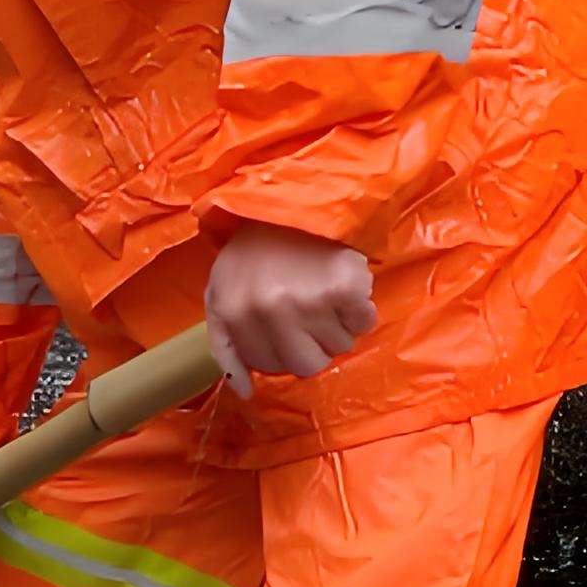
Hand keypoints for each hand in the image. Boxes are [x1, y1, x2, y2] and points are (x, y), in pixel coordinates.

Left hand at [204, 224, 377, 390]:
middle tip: (312, 311)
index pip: (269, 364)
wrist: (294, 195)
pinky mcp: (345, 286)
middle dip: (314, 343)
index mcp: (233, 311)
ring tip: (324, 290)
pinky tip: (343, 285)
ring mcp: (309, 299)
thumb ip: (225, 343)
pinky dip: (360, 308)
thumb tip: (247, 391)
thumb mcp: (222, 290)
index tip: (288, 325)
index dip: (284, 348)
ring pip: (340, 345)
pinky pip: (364, 322)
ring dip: (338, 324)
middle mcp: (269, 310)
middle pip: (308, 364)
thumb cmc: (256, 248)